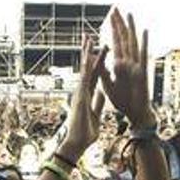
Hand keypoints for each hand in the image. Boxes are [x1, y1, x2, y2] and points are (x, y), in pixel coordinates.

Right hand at [61, 36, 106, 155]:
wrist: (77, 143)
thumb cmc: (85, 133)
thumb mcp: (96, 115)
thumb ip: (98, 102)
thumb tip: (101, 92)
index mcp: (87, 95)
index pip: (94, 74)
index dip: (97, 62)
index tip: (100, 49)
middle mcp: (82, 91)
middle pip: (87, 68)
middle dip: (89, 52)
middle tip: (89, 36)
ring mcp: (79, 92)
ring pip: (84, 70)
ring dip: (87, 54)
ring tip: (89, 38)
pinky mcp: (80, 96)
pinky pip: (85, 78)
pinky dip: (87, 66)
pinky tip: (89, 55)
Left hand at [100, 9, 155, 129]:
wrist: (135, 114)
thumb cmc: (124, 101)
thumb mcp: (109, 85)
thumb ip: (103, 72)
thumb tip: (96, 61)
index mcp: (119, 66)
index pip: (114, 44)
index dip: (111, 31)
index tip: (109, 17)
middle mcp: (128, 63)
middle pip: (122, 40)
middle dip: (118, 25)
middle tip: (115, 8)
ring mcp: (136, 66)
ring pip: (132, 44)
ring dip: (130, 28)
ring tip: (128, 13)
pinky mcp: (141, 73)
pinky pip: (142, 56)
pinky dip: (144, 43)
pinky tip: (144, 31)